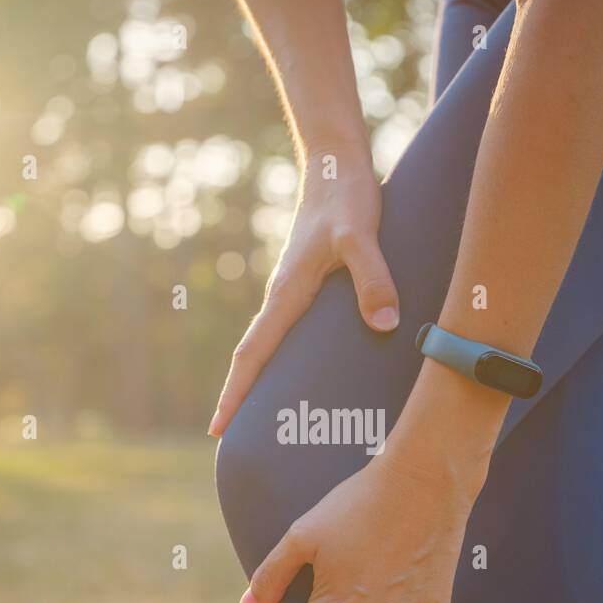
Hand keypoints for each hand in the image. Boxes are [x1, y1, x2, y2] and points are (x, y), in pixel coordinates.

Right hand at [207, 149, 400, 436]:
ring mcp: (294, 292)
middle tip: (229, 439)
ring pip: (270, 346)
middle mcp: (283, 297)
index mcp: (287, 293)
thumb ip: (373, 278)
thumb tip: (384, 325)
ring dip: (260, 380)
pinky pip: (289, 332)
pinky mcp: (309, 285)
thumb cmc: (346, 196)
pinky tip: (301, 375)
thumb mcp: (362, 236)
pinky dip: (284, 359)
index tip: (218, 428)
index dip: (236, 394)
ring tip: (263, 421)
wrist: (337, 163)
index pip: (253, 354)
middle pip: (253, 357)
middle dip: (240, 398)